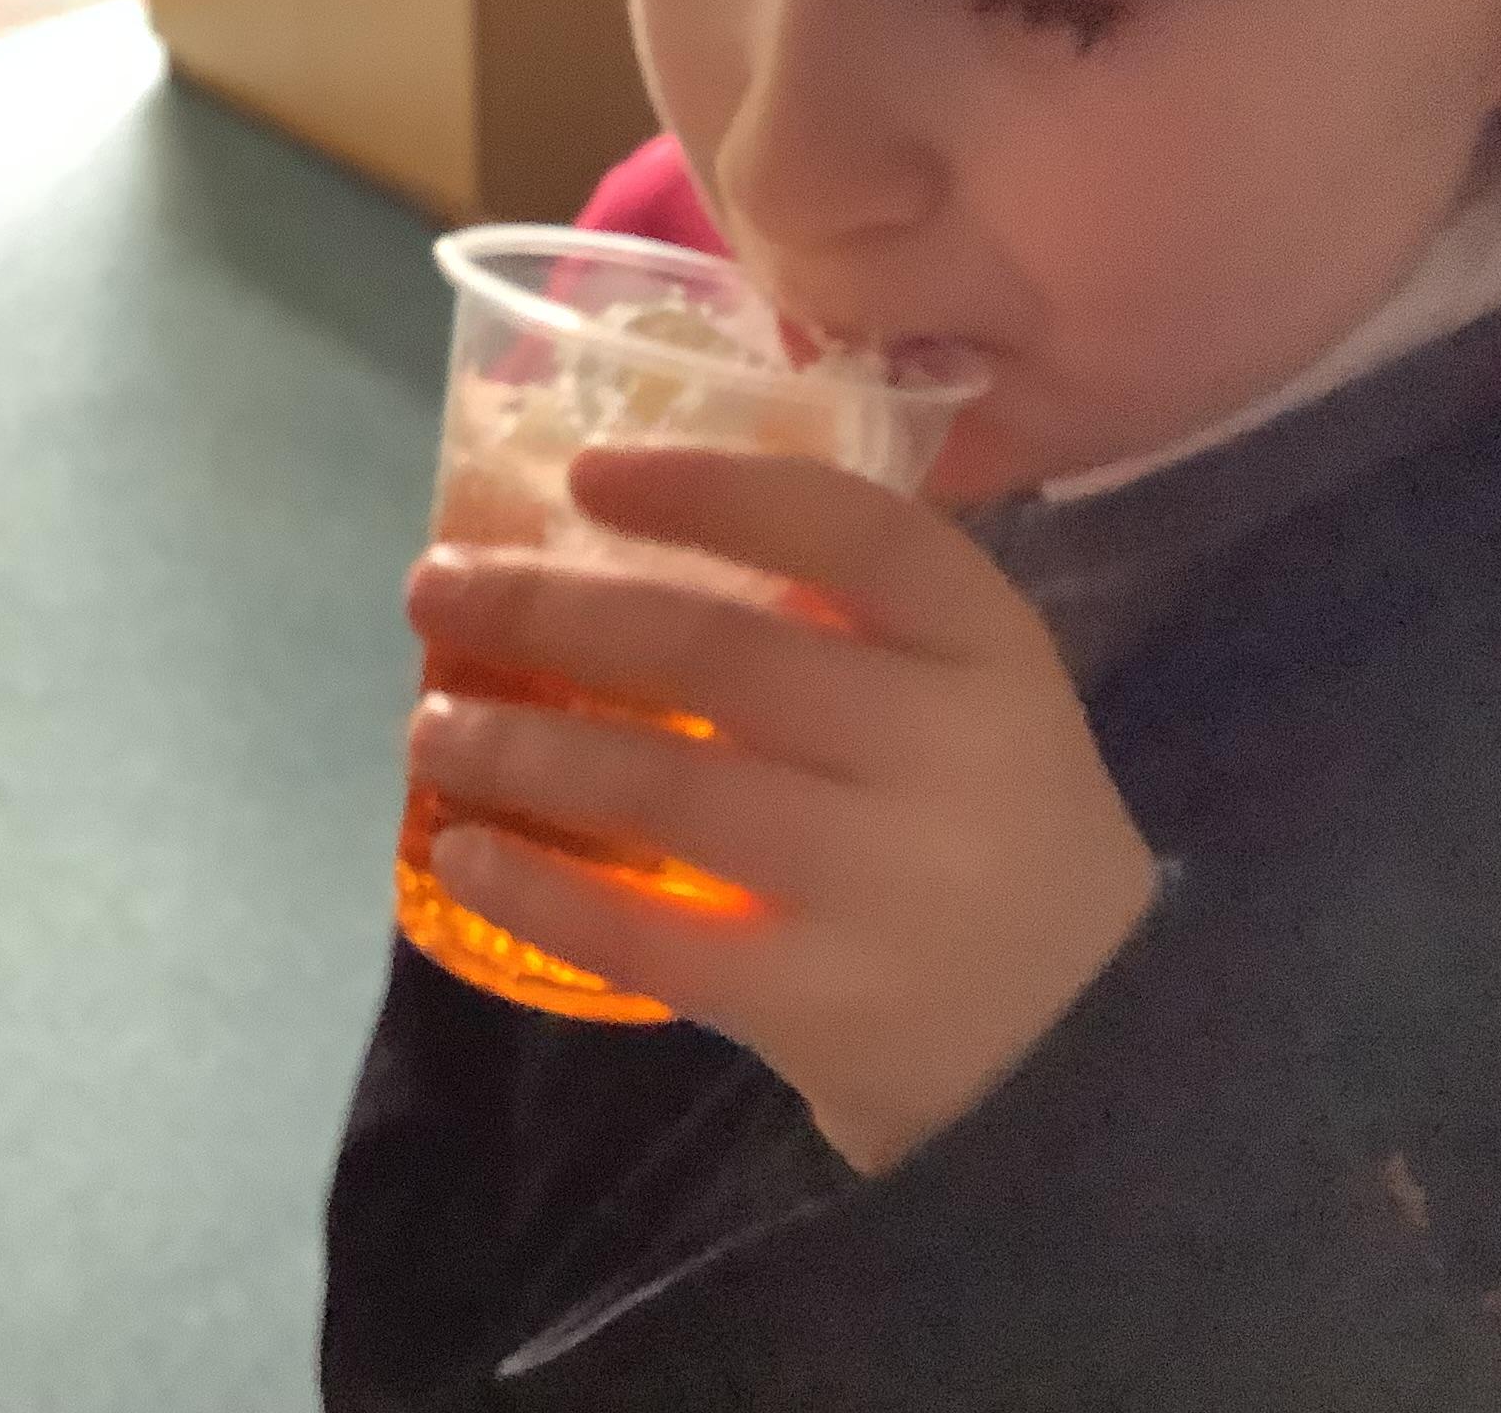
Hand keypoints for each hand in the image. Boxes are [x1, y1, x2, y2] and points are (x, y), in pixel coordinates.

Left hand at [408, 444, 1157, 1174]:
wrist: (1070, 1028)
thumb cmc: (976, 810)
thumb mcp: (964, 681)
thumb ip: (841, 607)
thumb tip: (609, 532)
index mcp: (984, 642)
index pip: (849, 530)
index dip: (709, 488)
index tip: (584, 471)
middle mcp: (942, 750)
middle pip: (720, 654)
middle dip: (550, 610)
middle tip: (435, 587)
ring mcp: (884, 883)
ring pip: (667, 789)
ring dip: (521, 748)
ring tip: (430, 726)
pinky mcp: (823, 1003)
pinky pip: (651, 936)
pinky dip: (540, 890)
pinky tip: (462, 855)